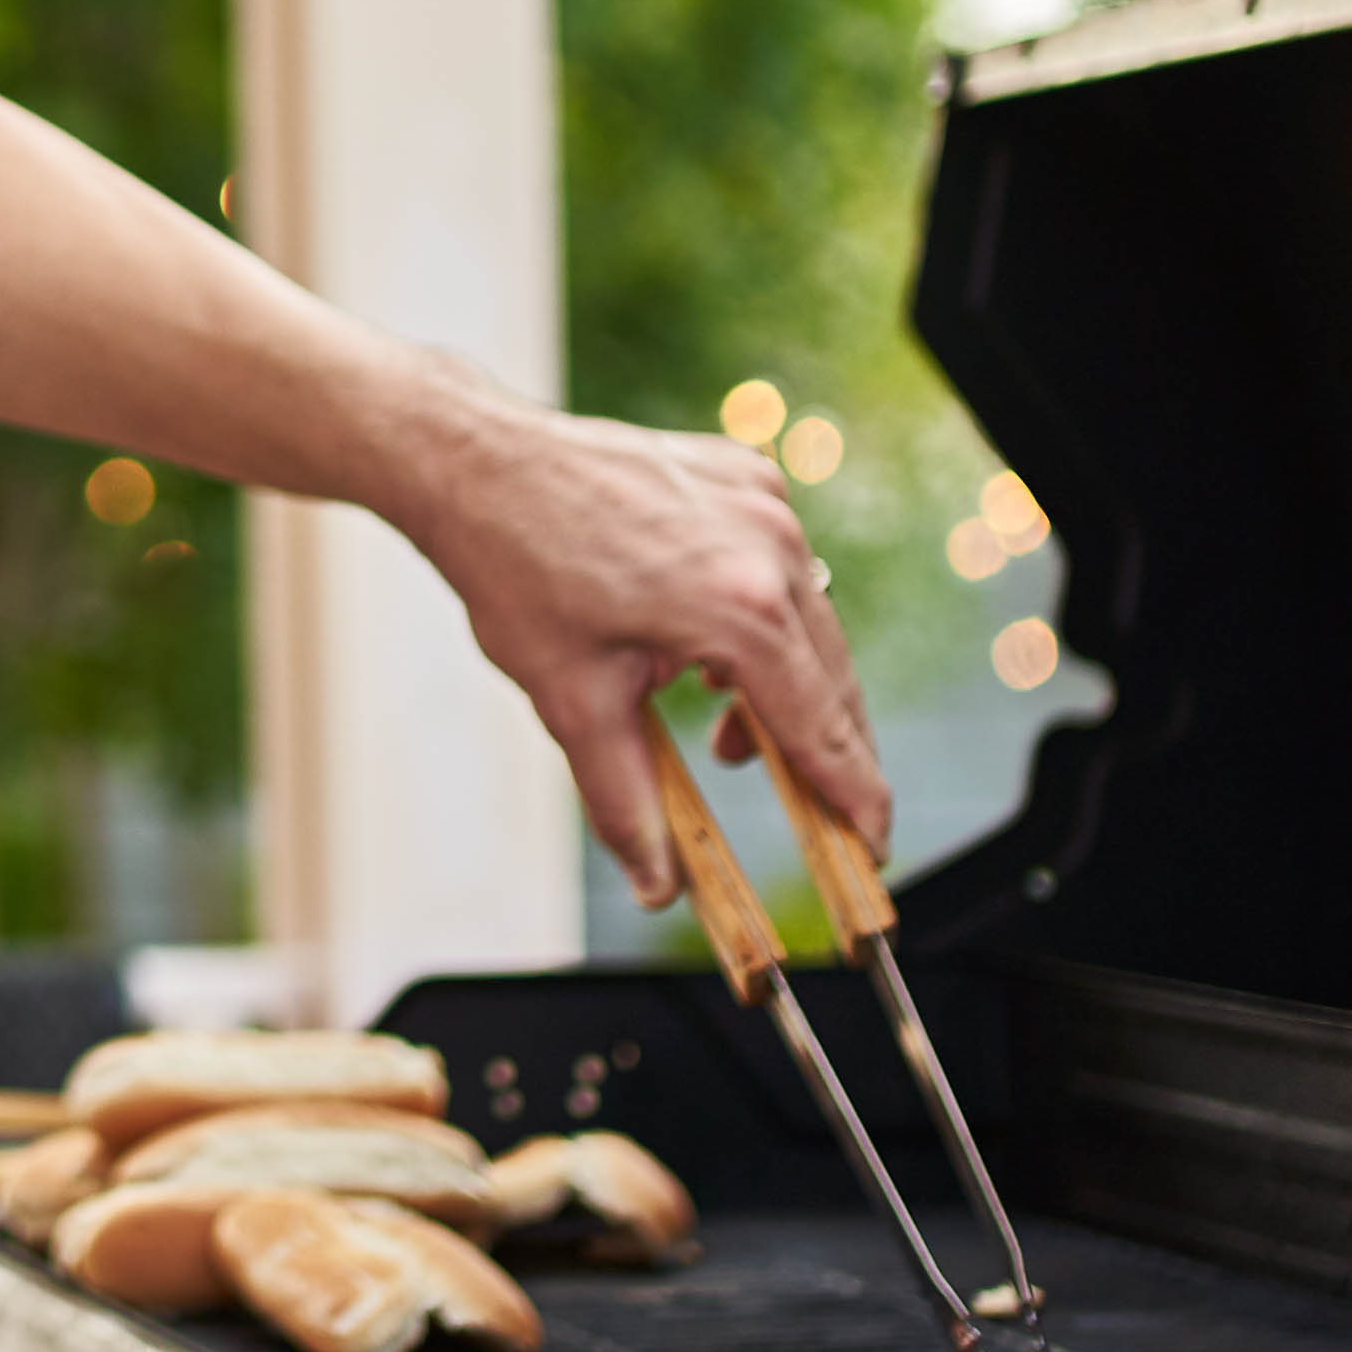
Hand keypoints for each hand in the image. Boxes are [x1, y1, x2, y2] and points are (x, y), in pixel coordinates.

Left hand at [388, 380, 892, 902]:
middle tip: (815, 812)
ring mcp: (763, 502)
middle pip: (830, 677)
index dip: (854, 797)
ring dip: (785, 685)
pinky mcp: (745, 476)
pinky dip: (763, 617)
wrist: (477, 464)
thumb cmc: (517, 573)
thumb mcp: (573, 701)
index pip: (822, 728)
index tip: (874, 847)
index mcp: (740, 609)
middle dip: (823, 750)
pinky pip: (781, 565)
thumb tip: (657, 887)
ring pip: (810, 621)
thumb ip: (625, 803)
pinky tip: (707, 649)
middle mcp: (771, 547)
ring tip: (725, 730)